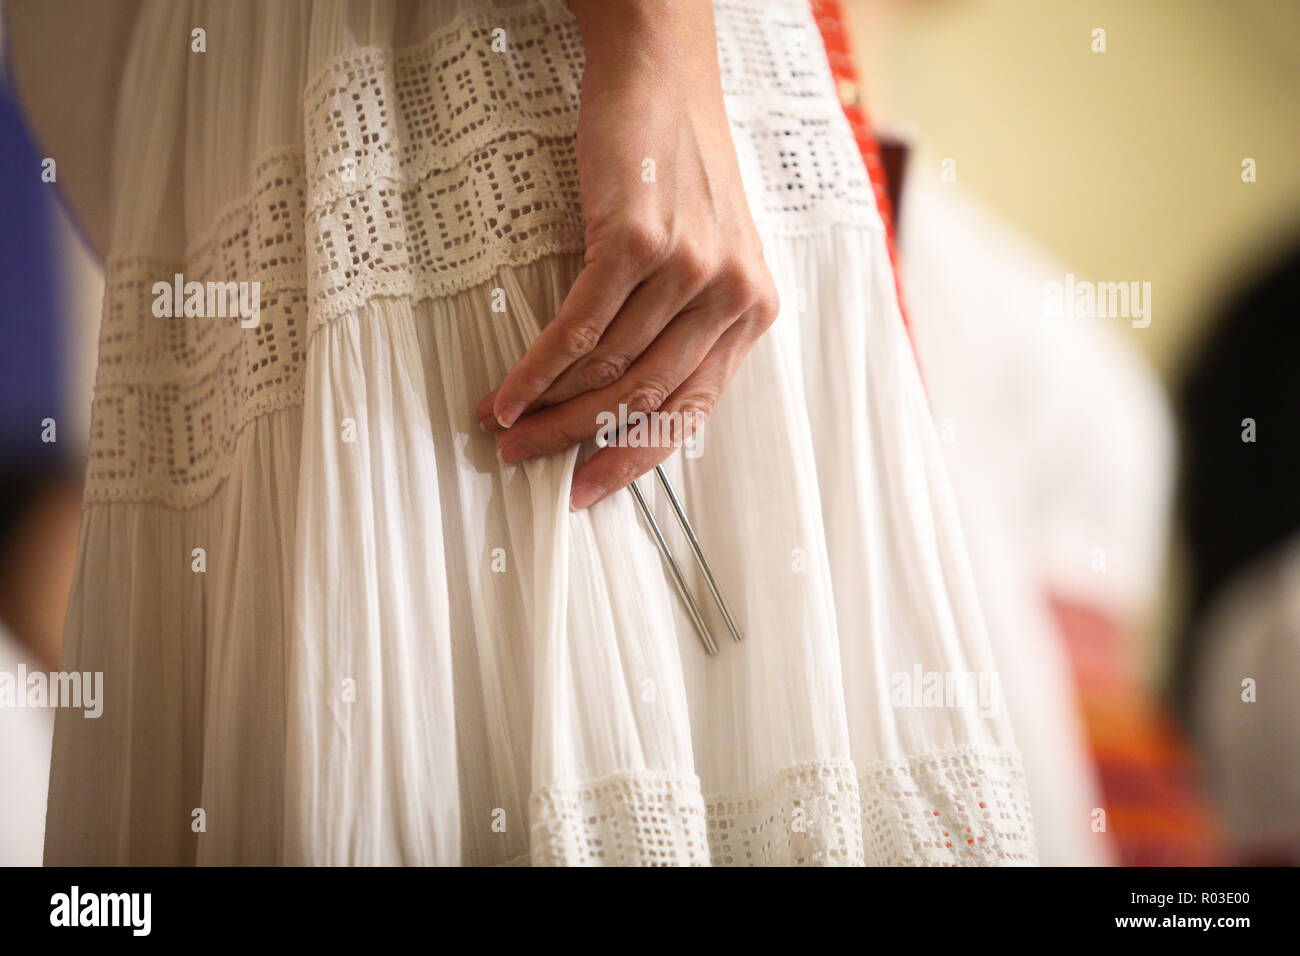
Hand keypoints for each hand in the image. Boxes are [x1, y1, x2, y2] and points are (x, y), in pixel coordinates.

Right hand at [475, 0, 778, 509]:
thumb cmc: (679, 172)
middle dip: (577, 441)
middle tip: (528, 462)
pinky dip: (536, 371)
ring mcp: (686, 270)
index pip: (691, 410)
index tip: (589, 488)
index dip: (634, 459)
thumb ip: (683, 326)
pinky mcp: (638, 243)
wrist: (663, 81)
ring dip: (548, 410)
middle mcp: (728, 296)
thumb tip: (616, 401)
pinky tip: (508, 394)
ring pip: (606, 369)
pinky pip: (579, 330)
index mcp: (751, 311)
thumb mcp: (705, 255)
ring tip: (506, 429)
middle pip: (642, 398)